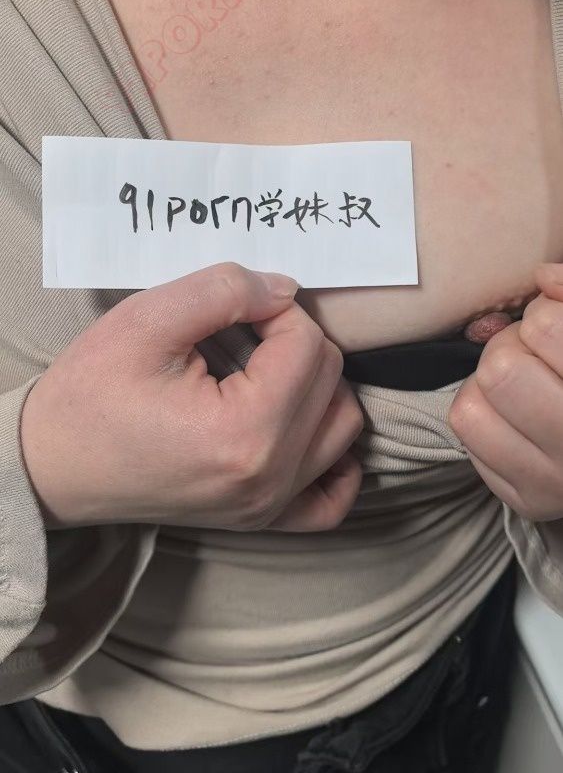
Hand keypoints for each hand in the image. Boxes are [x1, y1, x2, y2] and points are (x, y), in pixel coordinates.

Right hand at [20, 263, 363, 532]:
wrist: (53, 466)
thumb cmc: (91, 395)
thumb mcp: (145, 320)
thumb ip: (223, 289)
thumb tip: (285, 288)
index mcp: (243, 431)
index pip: (307, 343)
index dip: (275, 309)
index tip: (235, 309)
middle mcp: (269, 477)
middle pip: (331, 379)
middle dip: (294, 340)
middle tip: (244, 332)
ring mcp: (268, 506)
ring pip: (343, 425)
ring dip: (317, 384)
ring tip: (266, 369)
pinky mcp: (261, 520)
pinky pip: (332, 497)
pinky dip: (334, 456)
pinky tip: (306, 424)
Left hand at [448, 263, 562, 521]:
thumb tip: (542, 277)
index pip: (544, 327)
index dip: (543, 314)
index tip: (554, 325)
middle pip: (500, 370)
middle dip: (511, 347)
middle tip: (535, 353)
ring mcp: (554, 482)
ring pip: (470, 408)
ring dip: (488, 383)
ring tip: (522, 381)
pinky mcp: (525, 499)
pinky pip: (467, 438)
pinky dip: (484, 414)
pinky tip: (516, 412)